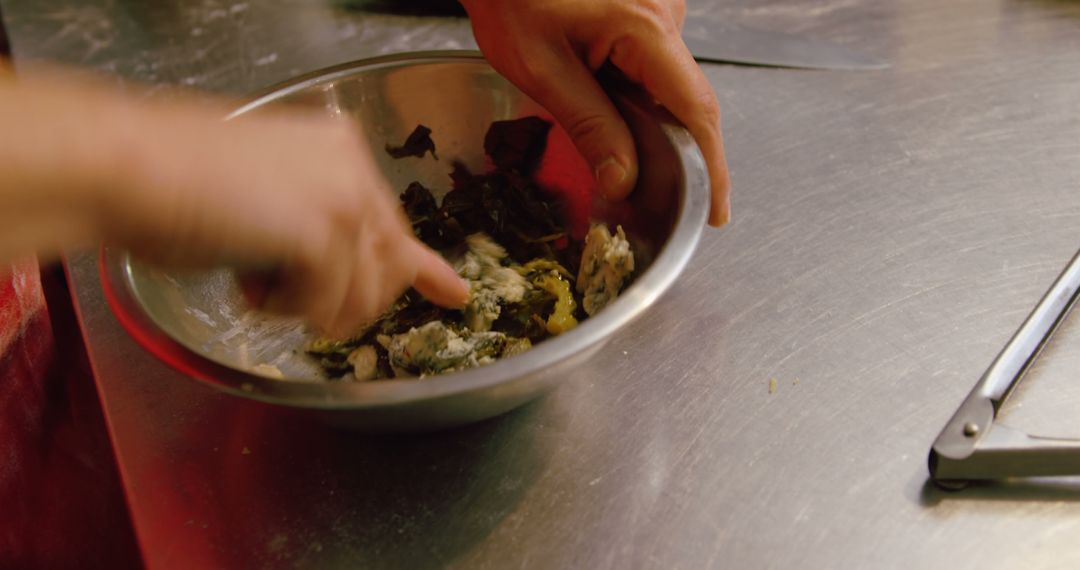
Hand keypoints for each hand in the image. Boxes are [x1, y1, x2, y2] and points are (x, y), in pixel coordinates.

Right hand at [105, 101, 469, 336]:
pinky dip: (283, 310)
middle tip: (289, 293)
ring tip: (253, 275)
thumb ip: (316, 224)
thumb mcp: (266, 197)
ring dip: (305, 307)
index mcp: (339, 149)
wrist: (127, 168)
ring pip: (362, 298)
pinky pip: (326, 307)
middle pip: (388, 267)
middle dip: (349, 300)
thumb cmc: (171, 183)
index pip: (393, 222)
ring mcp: (345, 199)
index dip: (425, 270)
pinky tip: (247, 278)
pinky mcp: (326, 234)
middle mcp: (353, 168)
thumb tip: (346, 277)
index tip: (455, 295)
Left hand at [460, 0, 731, 225]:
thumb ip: (589, 126)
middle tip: (649, 194)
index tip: (714, 210)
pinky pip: (651, 67)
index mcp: (647, 27)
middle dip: (670, 151)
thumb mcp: (542, 68)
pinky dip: (634, 98)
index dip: (710, 167)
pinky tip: (601, 104)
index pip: (696, 110)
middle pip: (685, 102)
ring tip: (606, 137)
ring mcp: (659, 10)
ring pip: (666, 87)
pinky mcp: (645, 12)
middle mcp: (666, 14)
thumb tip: (623, 179)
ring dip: (645, 122)